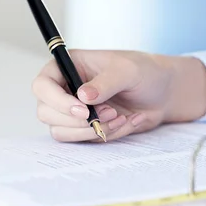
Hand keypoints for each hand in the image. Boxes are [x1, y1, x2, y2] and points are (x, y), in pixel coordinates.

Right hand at [31, 49, 205, 141]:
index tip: (83, 110)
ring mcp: (72, 110)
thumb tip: (82, 97)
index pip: (43, 85)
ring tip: (120, 117)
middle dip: (77, 120)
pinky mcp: (84, 127)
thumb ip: (105, 82)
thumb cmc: (144, 72)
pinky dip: (105, 135)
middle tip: (109, 114)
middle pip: (46, 113)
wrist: (163, 93)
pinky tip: (125, 121)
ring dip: (91, 130)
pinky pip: (83, 140)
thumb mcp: (128, 70)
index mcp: (68, 66)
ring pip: (62, 131)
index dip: (57, 101)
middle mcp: (64, 89)